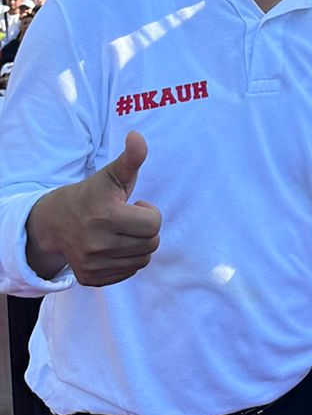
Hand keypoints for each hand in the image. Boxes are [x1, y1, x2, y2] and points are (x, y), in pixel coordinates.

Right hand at [25, 131, 160, 284]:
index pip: (153, 224)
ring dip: (139, 245)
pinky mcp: (90, 278)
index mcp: (105, 216)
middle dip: (146, 229)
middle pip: (151, 244)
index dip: (150, 212)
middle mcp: (97, 244)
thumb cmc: (92, 194)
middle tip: (129, 219)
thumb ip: (131, 157)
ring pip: (143, 260)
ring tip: (122, 231)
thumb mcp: (111, 174)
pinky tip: (114, 246)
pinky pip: (128, 272)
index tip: (136, 204)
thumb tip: (137, 136)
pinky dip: (127, 260)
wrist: (55, 221)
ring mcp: (92, 265)